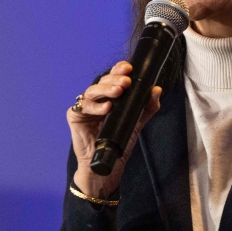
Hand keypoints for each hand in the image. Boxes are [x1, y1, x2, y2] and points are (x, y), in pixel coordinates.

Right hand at [67, 61, 161, 198]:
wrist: (107, 163)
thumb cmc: (119, 141)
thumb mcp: (137, 121)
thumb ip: (147, 107)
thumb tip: (156, 90)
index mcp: (109, 96)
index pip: (113, 78)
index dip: (119, 70)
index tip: (129, 68)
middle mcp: (96, 98)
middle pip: (102, 82)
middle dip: (114, 79)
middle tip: (126, 81)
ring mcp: (85, 106)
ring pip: (92, 91)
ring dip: (105, 89)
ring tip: (118, 91)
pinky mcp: (75, 116)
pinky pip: (83, 108)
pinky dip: (95, 107)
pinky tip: (106, 108)